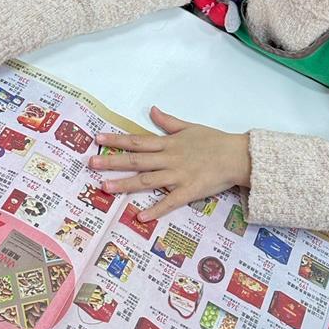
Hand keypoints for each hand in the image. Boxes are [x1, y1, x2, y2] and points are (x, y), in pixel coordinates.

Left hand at [89, 106, 250, 219]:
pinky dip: (155, 210)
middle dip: (113, 162)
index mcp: (169, 143)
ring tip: (104, 188)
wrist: (238, 156)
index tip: (98, 139)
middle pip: (136, 160)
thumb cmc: (215, 141)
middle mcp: (169, 159)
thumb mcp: (190, 127)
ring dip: (125, 184)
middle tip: (90, 164)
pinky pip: (169, 202)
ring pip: (147, 180)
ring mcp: (178, 176)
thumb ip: (168, 122)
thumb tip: (152, 110)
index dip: (117, 140)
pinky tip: (140, 217)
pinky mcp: (189, 191)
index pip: (138, 140)